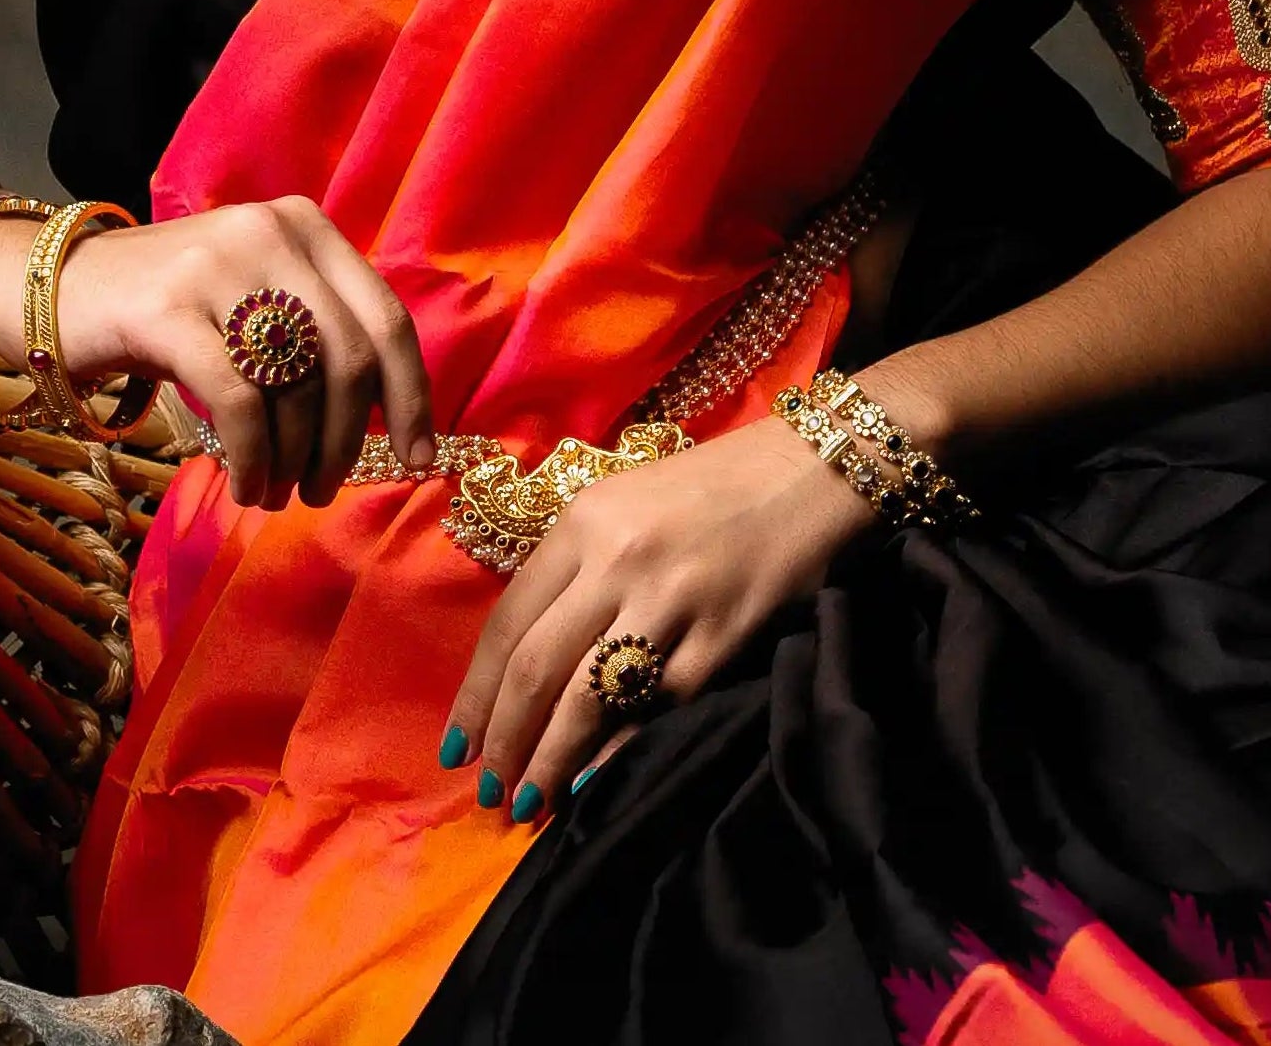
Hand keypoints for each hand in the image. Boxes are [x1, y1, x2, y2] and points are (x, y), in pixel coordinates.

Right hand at [47, 197, 434, 510]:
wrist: (53, 287)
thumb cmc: (168, 309)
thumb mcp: (253, 297)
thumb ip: (316, 332)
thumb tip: (389, 419)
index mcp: (304, 227)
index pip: (386, 318)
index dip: (411, 396)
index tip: (420, 458)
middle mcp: (270, 233)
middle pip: (349, 359)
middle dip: (348, 442)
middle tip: (326, 491)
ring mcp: (218, 266)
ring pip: (296, 387)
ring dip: (296, 461)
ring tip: (278, 493)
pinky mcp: (168, 310)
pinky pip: (239, 403)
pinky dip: (255, 459)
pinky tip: (247, 486)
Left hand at [443, 415, 874, 822]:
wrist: (812, 467)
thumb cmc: (712, 488)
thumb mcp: (624, 505)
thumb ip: (575, 570)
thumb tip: (527, 664)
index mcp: (582, 522)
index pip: (507, 624)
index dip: (476, 696)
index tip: (458, 747)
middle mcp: (616, 559)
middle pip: (536, 667)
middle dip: (504, 740)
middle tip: (490, 791)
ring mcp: (670, 598)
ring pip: (588, 698)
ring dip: (551, 760)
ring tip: (531, 802)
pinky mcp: (722, 635)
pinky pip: (656, 707)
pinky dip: (618, 752)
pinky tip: (594, 783)